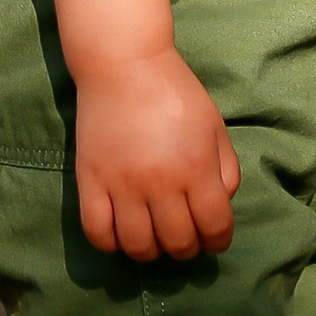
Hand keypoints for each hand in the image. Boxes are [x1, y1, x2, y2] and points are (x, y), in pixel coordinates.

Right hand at [74, 43, 241, 261]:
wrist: (124, 64)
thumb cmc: (175, 92)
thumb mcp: (214, 126)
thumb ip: (226, 169)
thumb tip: (222, 205)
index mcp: (196, 167)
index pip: (214, 227)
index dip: (219, 241)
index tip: (215, 241)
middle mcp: (160, 182)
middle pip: (178, 242)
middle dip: (187, 249)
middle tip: (185, 239)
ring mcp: (122, 184)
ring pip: (138, 246)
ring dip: (151, 252)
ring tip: (154, 239)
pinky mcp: (90, 181)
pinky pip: (97, 233)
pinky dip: (110, 244)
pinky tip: (120, 235)